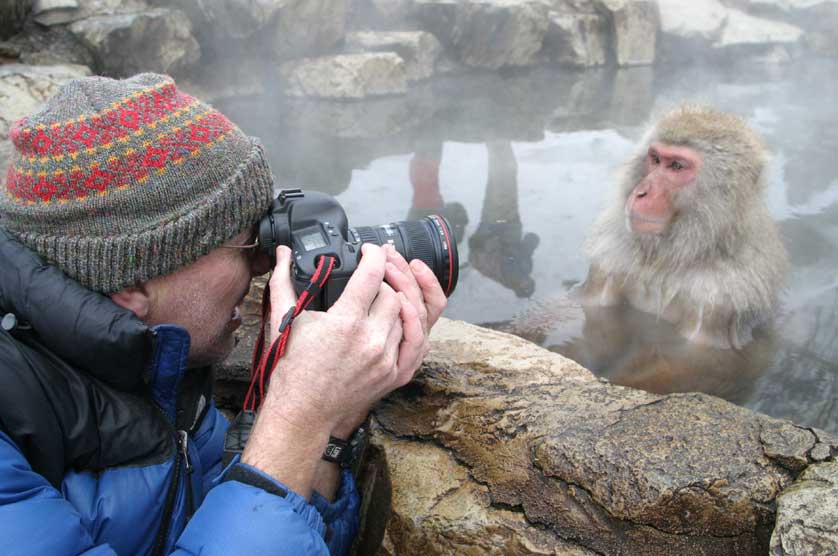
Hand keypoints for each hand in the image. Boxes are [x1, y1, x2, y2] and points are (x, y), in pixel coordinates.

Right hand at [265, 243, 427, 430]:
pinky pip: (419, 341)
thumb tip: (281, 252)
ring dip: (399, 301)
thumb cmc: (292, 368)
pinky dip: (414, 324)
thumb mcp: (284, 320)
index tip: (369, 251)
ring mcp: (387, 359)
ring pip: (409, 315)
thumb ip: (283, 281)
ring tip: (387, 293)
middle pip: (393, 293)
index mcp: (345, 323)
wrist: (302, 411)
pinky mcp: (396, 374)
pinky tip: (403, 315)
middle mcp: (371, 340)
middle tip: (374, 276)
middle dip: (384, 280)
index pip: (372, 274)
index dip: (373, 255)